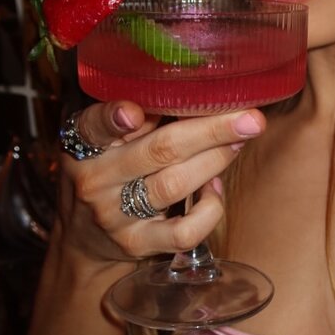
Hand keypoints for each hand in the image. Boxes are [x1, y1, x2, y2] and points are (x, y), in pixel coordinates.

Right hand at [55, 100, 264, 265]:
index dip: (113, 117)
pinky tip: (215, 190)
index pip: (94, 126)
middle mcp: (96, 179)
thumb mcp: (106, 140)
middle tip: (250, 118)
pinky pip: (184, 231)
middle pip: (159, 150)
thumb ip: (138, 116)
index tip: (134, 112)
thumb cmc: (109, 171)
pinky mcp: (137, 243)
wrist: (86, 239)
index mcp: (83, 143)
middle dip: (211, 131)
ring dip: (216, 160)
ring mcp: (115, 215)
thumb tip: (203, 91)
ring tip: (239, 142)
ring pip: (175, 184)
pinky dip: (210, 209)